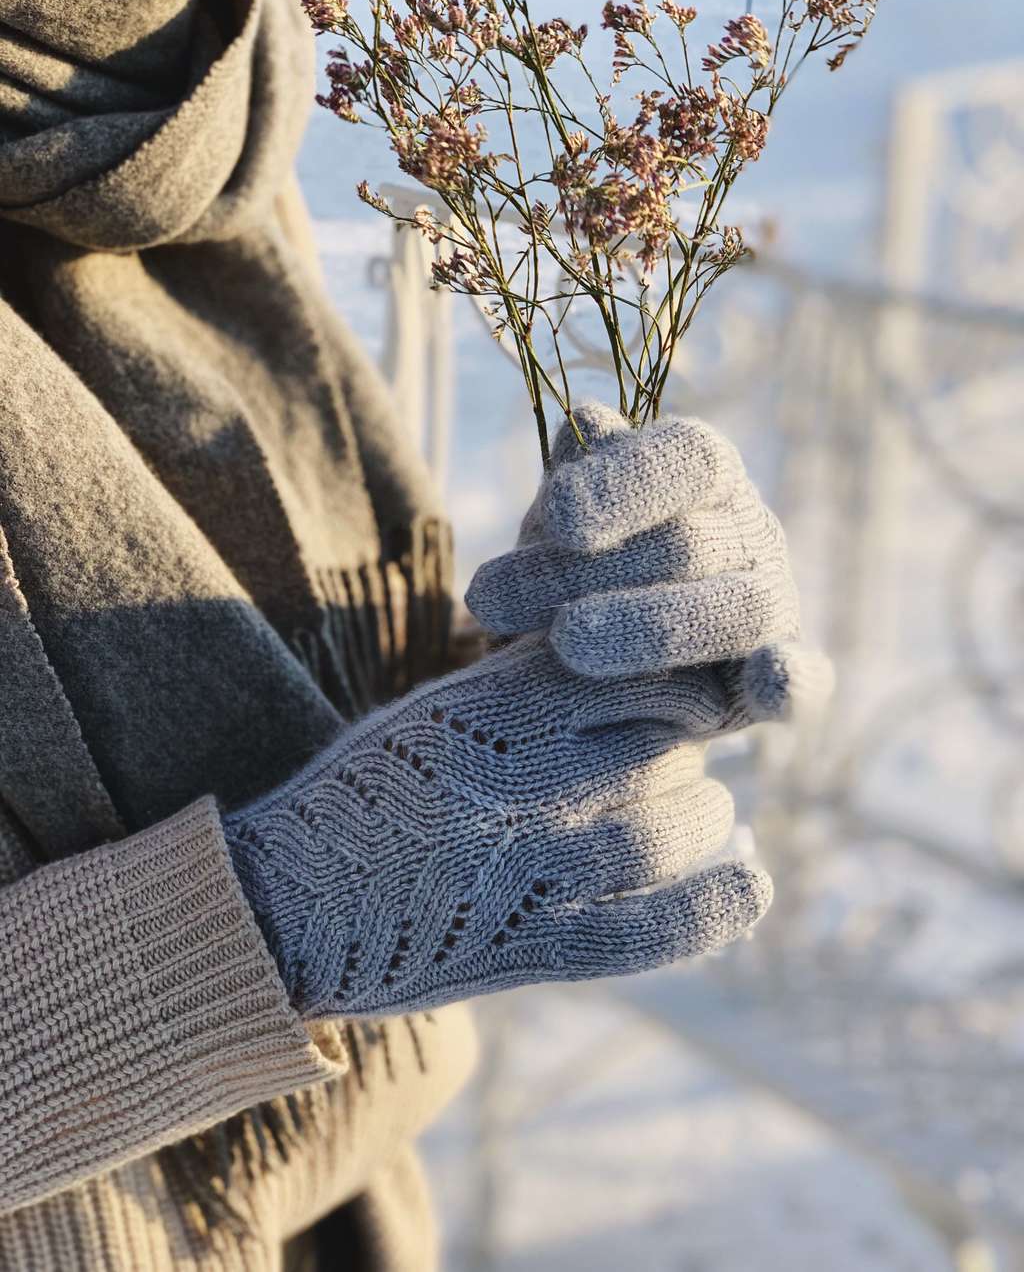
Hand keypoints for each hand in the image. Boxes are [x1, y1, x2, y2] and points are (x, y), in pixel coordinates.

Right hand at [224, 638, 770, 1019]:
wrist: (289, 901)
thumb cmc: (365, 794)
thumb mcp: (439, 708)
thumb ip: (528, 684)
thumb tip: (627, 667)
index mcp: (497, 705)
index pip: (637, 673)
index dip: (675, 688)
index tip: (680, 699)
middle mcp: (525, 777)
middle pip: (666, 744)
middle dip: (686, 749)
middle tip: (677, 760)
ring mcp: (535, 866)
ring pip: (676, 825)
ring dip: (704, 816)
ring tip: (706, 813)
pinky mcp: (538, 948)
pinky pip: (657, 928)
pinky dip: (719, 906)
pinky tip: (752, 881)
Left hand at [467, 403, 831, 721]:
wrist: (591, 658)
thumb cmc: (577, 569)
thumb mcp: (562, 522)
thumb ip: (577, 480)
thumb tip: (587, 423)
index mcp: (707, 475)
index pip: (688, 460)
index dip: (627, 484)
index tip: (561, 518)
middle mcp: (750, 533)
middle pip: (688, 545)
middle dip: (581, 573)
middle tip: (491, 600)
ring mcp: (771, 606)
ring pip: (736, 610)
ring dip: (647, 627)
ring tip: (563, 643)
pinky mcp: (774, 681)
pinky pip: (804, 682)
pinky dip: (793, 682)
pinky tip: (771, 682)